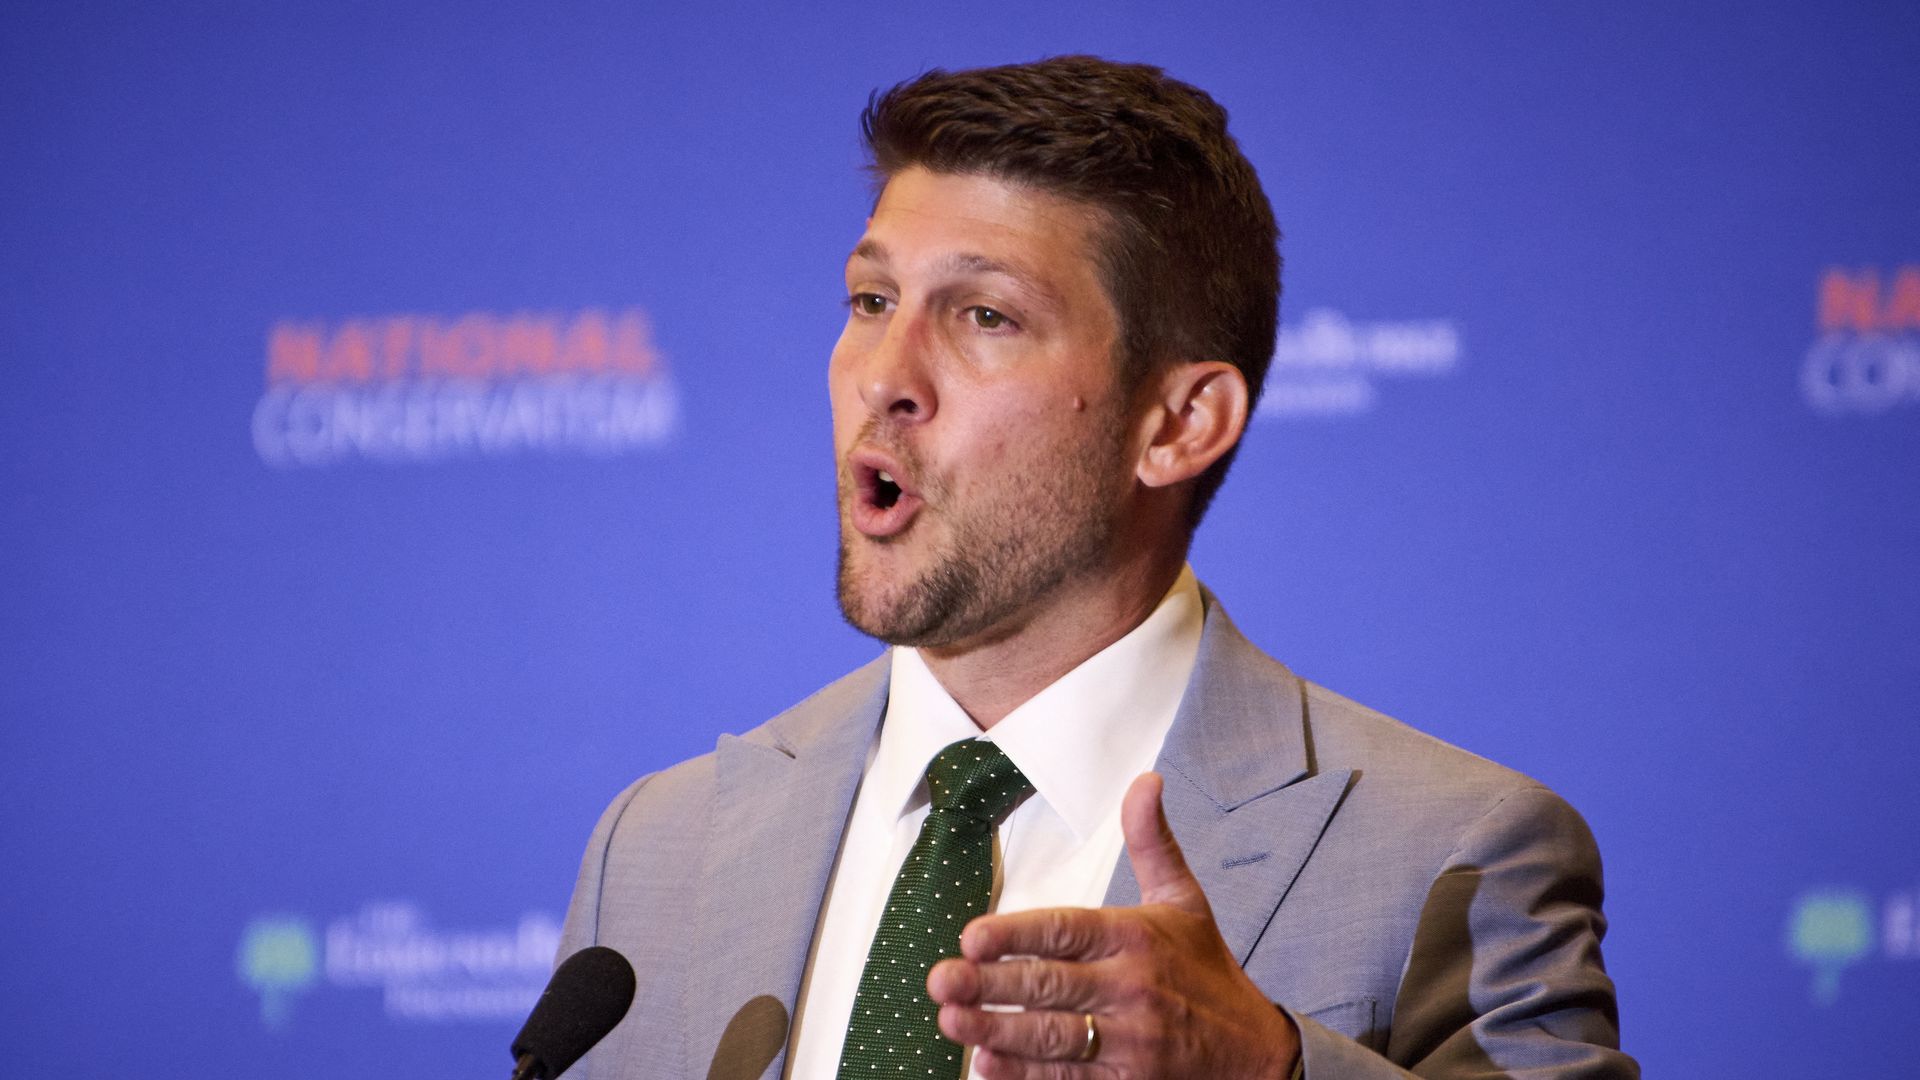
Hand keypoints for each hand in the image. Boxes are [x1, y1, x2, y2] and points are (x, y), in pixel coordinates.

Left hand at [927, 772, 1301, 1078]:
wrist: (1254, 1053)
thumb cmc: (1207, 971)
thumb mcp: (1185, 900)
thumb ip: (1152, 841)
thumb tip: (1146, 781)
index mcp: (1136, 938)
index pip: (1067, 932)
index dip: (1017, 935)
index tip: (971, 936)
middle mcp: (1132, 989)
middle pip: (1050, 986)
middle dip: (990, 984)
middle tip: (940, 980)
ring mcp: (1130, 1042)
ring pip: (1052, 1037)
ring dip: (997, 1031)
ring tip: (951, 1022)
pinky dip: (1026, 1075)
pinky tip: (987, 1067)